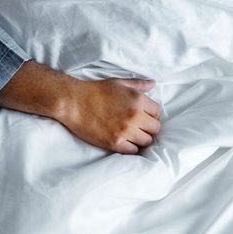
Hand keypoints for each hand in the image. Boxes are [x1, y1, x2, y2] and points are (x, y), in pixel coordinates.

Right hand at [0, 61, 160, 154]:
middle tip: (139, 126)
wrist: (74, 102)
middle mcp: (135, 116)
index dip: (151, 114)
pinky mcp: (115, 143)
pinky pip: (133, 150)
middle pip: (155, 128)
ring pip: (146, 141)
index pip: (158, 113)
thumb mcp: (119, 83)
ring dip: (141, 138)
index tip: (144, 116)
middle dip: (148, 127)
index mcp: (138, 100)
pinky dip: (131, 147)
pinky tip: (125, 141)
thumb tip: (153, 83)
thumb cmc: (96, 90)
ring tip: (131, 134)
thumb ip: (139, 84)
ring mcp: (126, 131)